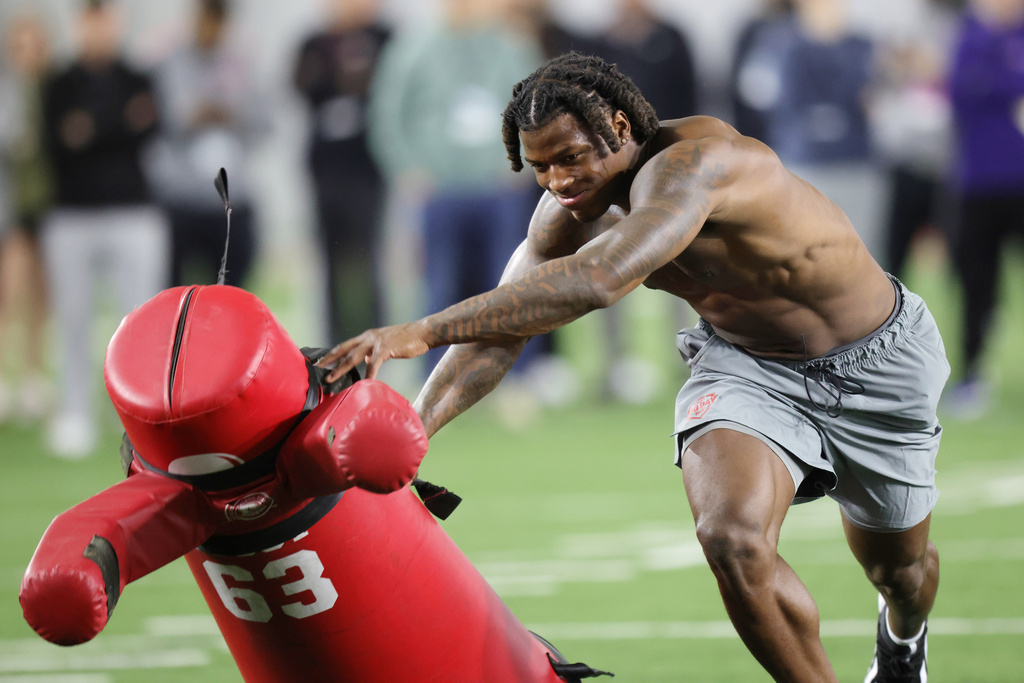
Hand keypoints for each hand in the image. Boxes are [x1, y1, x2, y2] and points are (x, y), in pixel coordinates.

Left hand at [317, 321, 431, 381]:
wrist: (423, 333)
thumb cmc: (407, 340)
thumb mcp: (386, 345)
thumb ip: (374, 352)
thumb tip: (368, 360)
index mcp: (366, 337)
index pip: (344, 346)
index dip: (331, 354)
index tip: (319, 362)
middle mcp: (367, 337)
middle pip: (343, 350)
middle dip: (328, 360)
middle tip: (315, 369)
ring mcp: (376, 342)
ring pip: (353, 357)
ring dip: (340, 369)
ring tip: (330, 379)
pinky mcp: (386, 349)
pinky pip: (373, 364)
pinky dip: (368, 374)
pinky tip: (364, 383)